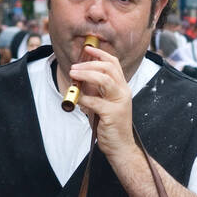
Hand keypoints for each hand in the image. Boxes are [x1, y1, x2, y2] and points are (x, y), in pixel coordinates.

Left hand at [68, 43, 133, 163]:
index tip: (87, 49)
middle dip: (89, 64)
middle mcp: (123, 92)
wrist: (121, 147)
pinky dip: (83, 98)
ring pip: (104, 79)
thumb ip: (96, 90)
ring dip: (86, 74)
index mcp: (122, 88)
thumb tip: (81, 77)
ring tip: (73, 74)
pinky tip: (77, 100)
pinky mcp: (112, 114)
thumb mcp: (104, 103)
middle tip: (74, 67)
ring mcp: (119, 102)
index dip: (100, 54)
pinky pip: (94, 101)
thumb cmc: (111, 126)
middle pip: (108, 68)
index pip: (114, 64)